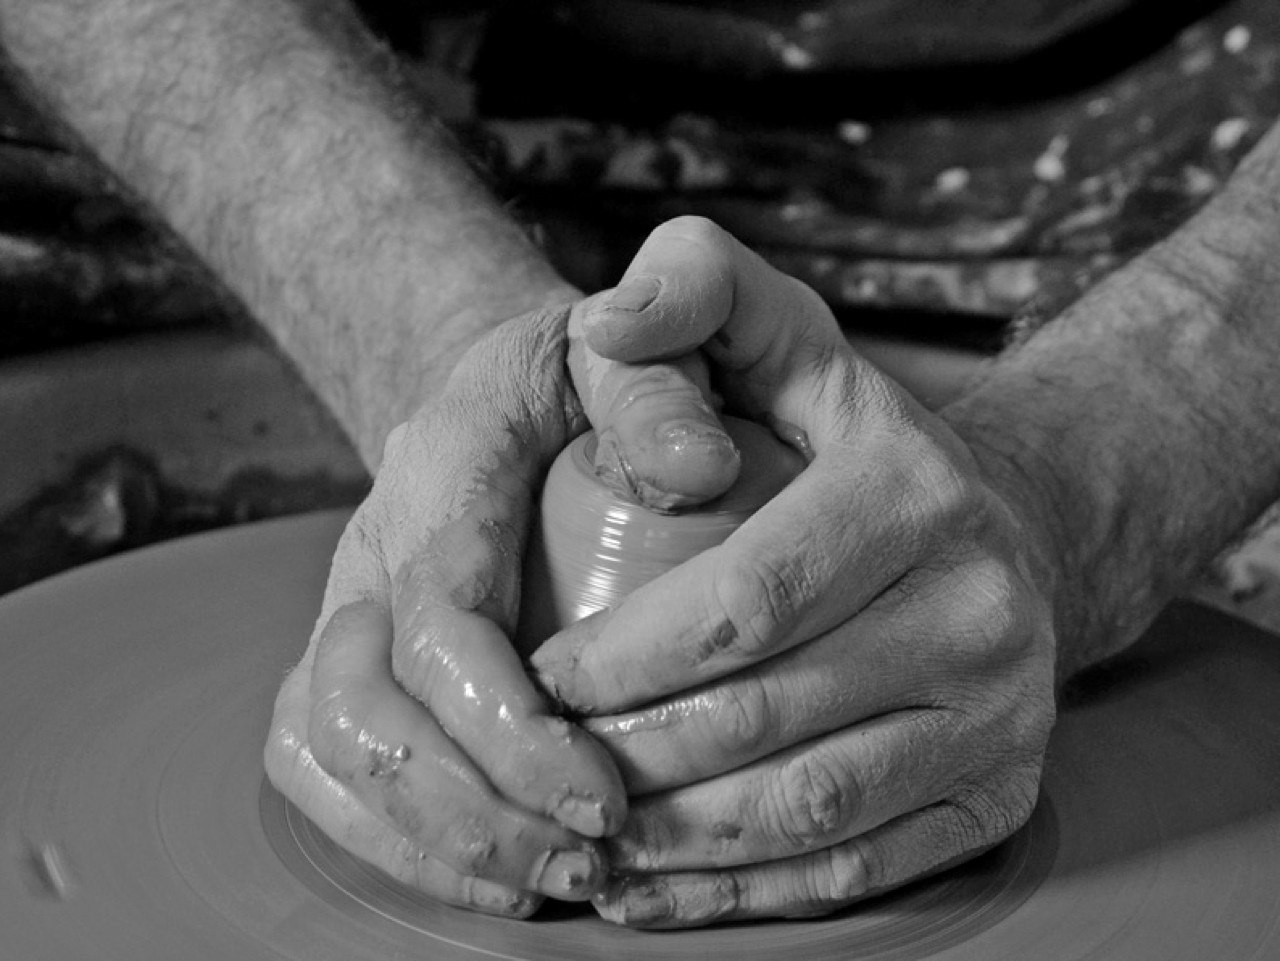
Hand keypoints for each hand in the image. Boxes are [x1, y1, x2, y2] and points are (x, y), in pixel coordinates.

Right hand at [263, 294, 739, 916]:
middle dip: (469, 810)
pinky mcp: (344, 650)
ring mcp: (345, 602)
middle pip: (364, 707)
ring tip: (552, 882)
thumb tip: (704, 468)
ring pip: (326, 746)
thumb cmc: (580, 376)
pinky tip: (495, 873)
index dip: (510, 727)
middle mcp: (371, 543)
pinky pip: (320, 759)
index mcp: (440, 469)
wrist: (507, 387)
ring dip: (429, 839)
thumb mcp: (627, 349)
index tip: (603, 796)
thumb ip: (659, 386)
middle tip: (588, 864)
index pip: (443, 619)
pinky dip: (389, 836)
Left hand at [531, 217, 1060, 926]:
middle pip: (763, 716)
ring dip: (672, 841)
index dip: (620, 657)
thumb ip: (691, 288)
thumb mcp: (780, 333)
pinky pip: (856, 869)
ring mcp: (1002, 715)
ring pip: (805, 809)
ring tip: (580, 837)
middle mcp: (980, 607)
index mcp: (916, 494)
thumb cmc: (848, 442)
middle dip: (626, 756)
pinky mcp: (999, 796)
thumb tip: (605, 320)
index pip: (742, 602)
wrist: (1001, 534)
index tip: (537, 681)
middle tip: (541, 763)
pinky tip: (656, 887)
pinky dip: (743, 895)